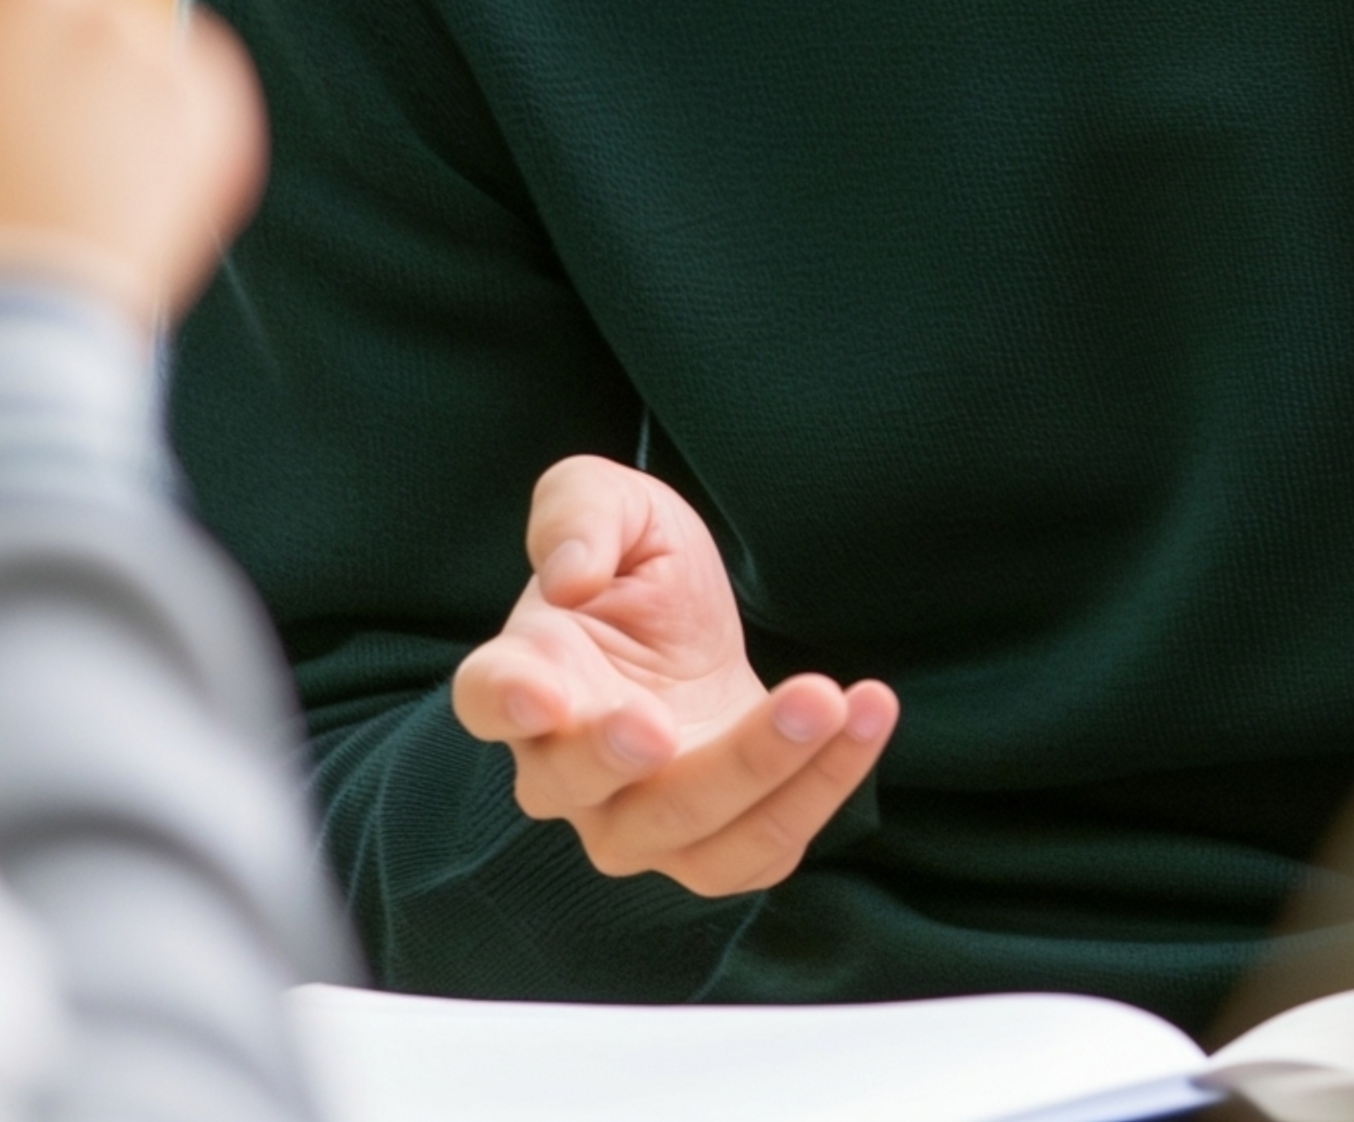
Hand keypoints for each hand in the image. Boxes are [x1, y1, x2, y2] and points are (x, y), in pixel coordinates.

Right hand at [451, 455, 898, 896]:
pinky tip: (866, 717)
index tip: (542, 694)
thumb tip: (570, 576)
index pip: (488, 700)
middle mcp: (563, 766)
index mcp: (526, 675)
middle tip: (665, 720)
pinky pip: (759, 850)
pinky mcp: (711, 846)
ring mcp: (633, 821)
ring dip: (758, 773)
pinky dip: (821, 789)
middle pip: (575, 785)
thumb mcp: (615, 503)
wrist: (692, 636)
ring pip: (680, 832)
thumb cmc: (634, 571)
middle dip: (622, 756)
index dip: (507, 702)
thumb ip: (578, 513)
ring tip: (829, 699)